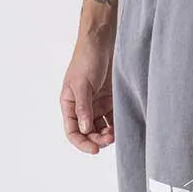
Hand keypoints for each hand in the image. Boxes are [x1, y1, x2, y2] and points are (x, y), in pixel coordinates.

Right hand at [61, 29, 115, 154]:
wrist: (102, 41)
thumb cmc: (86, 58)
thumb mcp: (82, 84)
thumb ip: (83, 107)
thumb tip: (85, 129)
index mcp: (69, 104)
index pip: (72, 131)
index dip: (82, 143)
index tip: (95, 150)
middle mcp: (82, 107)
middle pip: (88, 133)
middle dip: (98, 139)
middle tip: (110, 139)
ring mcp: (97, 104)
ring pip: (102, 128)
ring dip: (108, 134)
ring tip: (116, 132)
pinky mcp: (111, 100)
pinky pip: (113, 118)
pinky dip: (117, 125)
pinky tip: (123, 125)